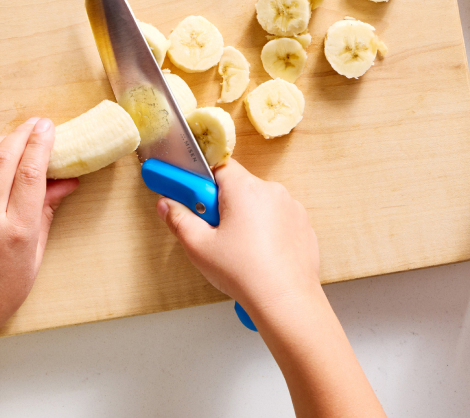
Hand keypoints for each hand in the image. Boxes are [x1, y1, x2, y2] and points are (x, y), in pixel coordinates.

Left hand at [0, 118, 78, 337]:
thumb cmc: (3, 288)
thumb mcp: (35, 253)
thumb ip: (47, 211)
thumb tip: (67, 180)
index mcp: (16, 230)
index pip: (31, 172)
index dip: (41, 144)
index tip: (48, 128)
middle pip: (3, 158)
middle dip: (22, 134)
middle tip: (33, 125)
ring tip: (6, 140)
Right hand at [156, 159, 319, 318]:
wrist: (286, 302)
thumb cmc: (245, 274)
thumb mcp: (199, 247)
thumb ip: (179, 220)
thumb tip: (166, 205)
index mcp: (245, 189)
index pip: (218, 167)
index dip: (201, 182)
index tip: (191, 196)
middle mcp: (271, 191)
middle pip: (238, 187)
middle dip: (222, 205)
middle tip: (213, 232)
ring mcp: (291, 207)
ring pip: (258, 204)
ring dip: (245, 218)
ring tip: (238, 250)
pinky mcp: (302, 225)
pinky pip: (277, 219)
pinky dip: (266, 231)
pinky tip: (259, 255)